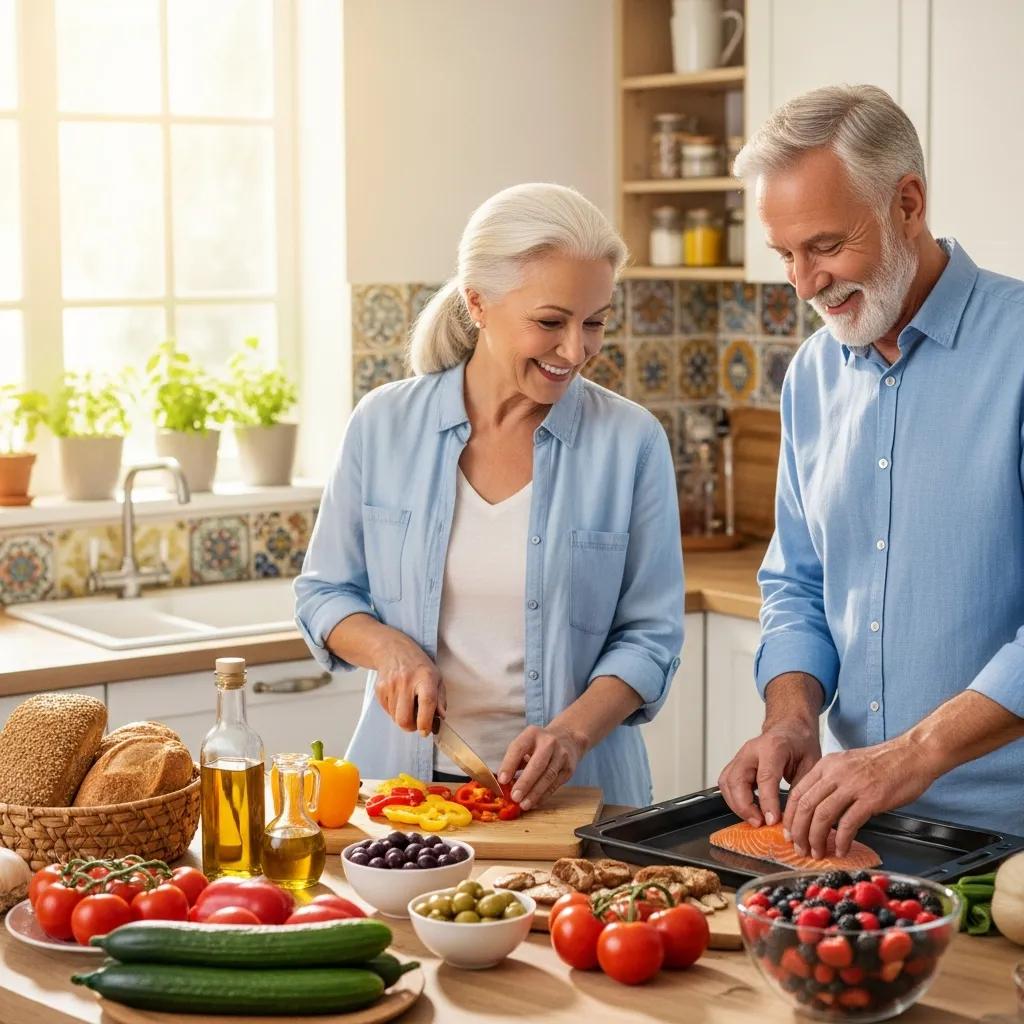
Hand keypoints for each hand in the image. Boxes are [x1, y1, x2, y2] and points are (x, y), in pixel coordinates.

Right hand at [371, 636, 446, 735]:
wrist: (392, 650)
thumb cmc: (418, 666)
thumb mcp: (437, 677)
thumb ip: (440, 699)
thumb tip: (441, 717)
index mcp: (425, 677)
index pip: (426, 703)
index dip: (426, 722)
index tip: (426, 731)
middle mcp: (406, 681)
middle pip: (404, 718)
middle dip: (412, 726)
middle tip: (418, 721)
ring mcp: (390, 685)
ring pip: (395, 718)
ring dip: (404, 718)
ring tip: (409, 706)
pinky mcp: (379, 690)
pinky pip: (387, 711)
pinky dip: (395, 712)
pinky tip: (400, 700)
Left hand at [497, 724, 584, 811]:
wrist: (567, 739)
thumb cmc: (538, 745)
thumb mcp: (525, 744)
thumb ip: (513, 761)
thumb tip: (502, 784)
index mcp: (532, 734)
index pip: (519, 748)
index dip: (510, 764)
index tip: (502, 781)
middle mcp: (549, 742)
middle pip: (537, 764)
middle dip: (525, 782)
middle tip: (514, 797)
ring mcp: (561, 755)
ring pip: (548, 776)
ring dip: (535, 793)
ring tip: (523, 804)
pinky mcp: (568, 769)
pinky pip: (555, 785)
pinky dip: (543, 796)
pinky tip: (534, 803)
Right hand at [718, 722, 820, 827]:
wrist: (790, 727)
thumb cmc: (801, 743)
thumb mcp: (811, 764)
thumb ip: (801, 787)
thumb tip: (792, 816)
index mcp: (773, 747)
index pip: (765, 777)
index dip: (767, 802)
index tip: (771, 821)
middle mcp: (751, 750)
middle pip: (737, 779)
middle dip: (744, 806)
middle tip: (759, 823)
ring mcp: (741, 755)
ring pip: (726, 782)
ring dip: (736, 804)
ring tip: (754, 819)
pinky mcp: (736, 763)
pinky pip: (726, 783)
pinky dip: (733, 799)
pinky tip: (747, 809)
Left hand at [783, 737, 939, 858]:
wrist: (912, 754)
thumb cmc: (884, 762)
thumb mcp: (848, 764)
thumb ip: (832, 782)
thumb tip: (819, 807)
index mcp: (827, 765)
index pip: (798, 793)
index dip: (790, 816)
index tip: (789, 832)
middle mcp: (835, 774)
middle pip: (806, 806)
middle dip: (799, 832)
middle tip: (800, 848)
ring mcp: (852, 786)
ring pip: (822, 816)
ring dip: (816, 839)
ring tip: (818, 852)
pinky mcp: (871, 799)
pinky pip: (849, 823)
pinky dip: (842, 840)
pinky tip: (841, 850)